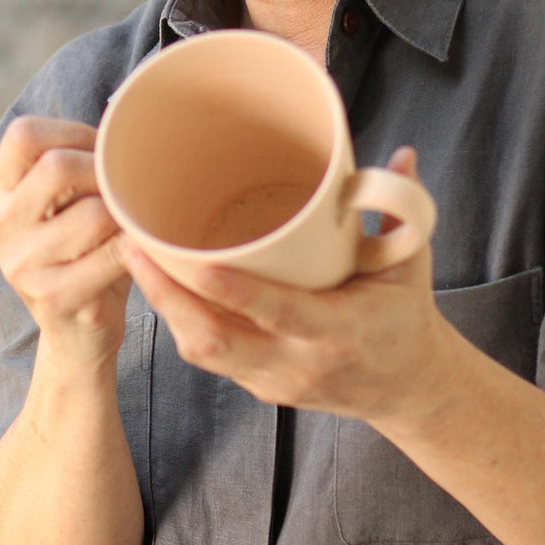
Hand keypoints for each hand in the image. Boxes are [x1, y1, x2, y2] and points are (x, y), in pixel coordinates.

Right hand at [0, 116, 130, 367]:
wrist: (80, 333)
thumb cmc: (87, 249)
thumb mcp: (70, 202)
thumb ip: (81, 163)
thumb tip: (130, 111)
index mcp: (0, 193)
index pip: (24, 134)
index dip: (72, 132)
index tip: (102, 151)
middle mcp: (0, 226)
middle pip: (57, 166)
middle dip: (105, 172)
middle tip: (125, 189)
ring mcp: (21, 265)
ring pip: (94, 212)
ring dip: (126, 214)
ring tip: (132, 221)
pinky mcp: (52, 297)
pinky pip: (112, 254)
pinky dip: (136, 247)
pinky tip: (140, 249)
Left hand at [121, 147, 450, 424]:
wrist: (409, 388)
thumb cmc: (406, 318)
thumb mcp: (412, 264)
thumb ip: (402, 211)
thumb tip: (400, 156)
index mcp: (340, 331)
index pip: (276, 312)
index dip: (231, 289)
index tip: (192, 260)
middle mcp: (300, 362)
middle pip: (216, 340)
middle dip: (167, 296)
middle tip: (132, 246)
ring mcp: (276, 380)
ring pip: (203, 351)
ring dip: (164, 307)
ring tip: (135, 258)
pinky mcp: (260, 385)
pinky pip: (210, 356)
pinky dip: (181, 320)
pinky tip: (162, 285)